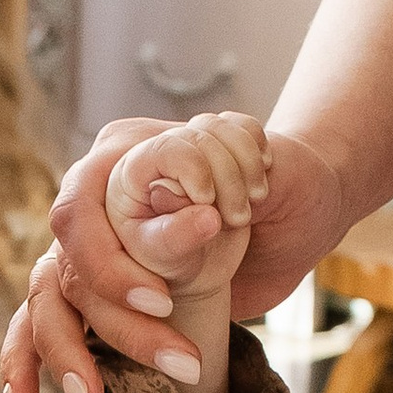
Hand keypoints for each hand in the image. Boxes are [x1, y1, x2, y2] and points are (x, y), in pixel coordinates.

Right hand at [1, 116, 354, 392]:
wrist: (300, 204)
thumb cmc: (282, 179)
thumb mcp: (260, 175)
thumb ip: (220, 184)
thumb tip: (180, 213)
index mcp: (119, 158)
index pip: (80, 214)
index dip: (109, 266)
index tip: (161, 302)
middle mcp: (94, 204)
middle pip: (68, 269)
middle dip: (110, 324)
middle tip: (176, 362)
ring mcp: (93, 250)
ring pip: (51, 302)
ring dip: (64, 354)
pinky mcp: (102, 294)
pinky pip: (50, 324)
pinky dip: (29, 361)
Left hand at [101, 109, 269, 292]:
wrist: (194, 267)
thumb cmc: (168, 264)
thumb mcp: (164, 258)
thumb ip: (176, 238)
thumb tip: (208, 216)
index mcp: (130, 176)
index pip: (165, 148)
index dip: (194, 168)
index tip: (208, 201)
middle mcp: (157, 153)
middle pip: (199, 137)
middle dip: (228, 178)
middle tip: (238, 220)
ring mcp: (189, 145)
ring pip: (222, 128)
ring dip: (247, 165)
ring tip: (252, 203)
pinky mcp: (216, 145)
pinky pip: (243, 125)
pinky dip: (258, 147)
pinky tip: (261, 176)